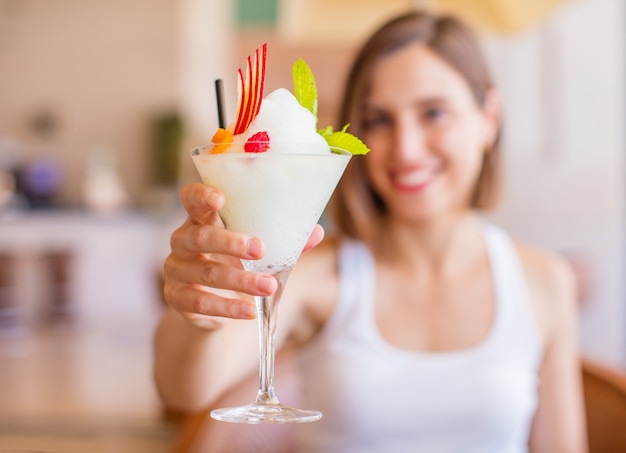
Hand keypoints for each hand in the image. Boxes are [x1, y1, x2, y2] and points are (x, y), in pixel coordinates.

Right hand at [162, 183, 323, 328]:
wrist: (212, 304)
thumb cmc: (237, 262)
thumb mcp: (257, 249)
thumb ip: (284, 239)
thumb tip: (316, 232)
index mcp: (201, 218)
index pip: (191, 198)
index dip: (201, 196)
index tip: (220, 199)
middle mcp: (183, 240)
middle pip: (201, 237)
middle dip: (231, 242)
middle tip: (260, 249)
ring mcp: (176, 269)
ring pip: (205, 273)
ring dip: (239, 281)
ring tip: (268, 286)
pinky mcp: (176, 297)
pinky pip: (200, 302)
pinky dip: (227, 308)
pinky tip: (249, 311)